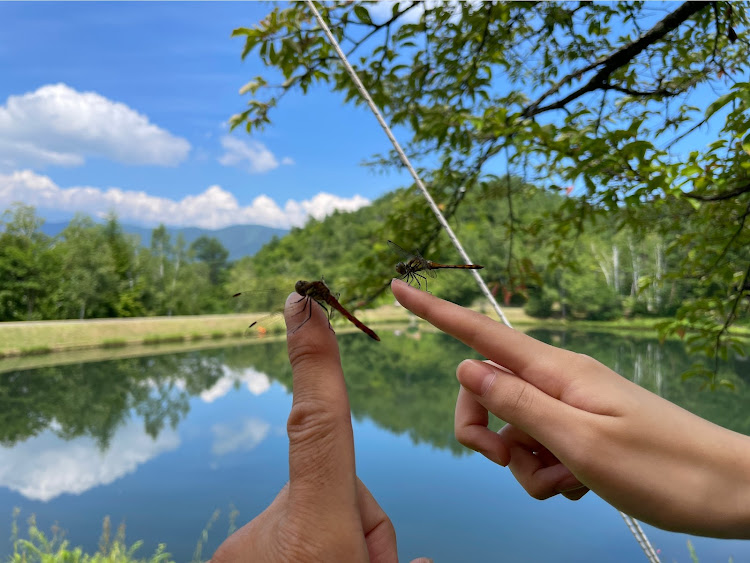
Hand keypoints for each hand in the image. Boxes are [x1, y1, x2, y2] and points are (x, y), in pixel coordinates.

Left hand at [212, 294, 406, 561]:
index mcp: (312, 538)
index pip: (318, 426)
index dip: (314, 361)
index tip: (302, 304)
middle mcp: (268, 533)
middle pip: (339, 488)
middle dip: (359, 522)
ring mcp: (242, 546)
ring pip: (317, 513)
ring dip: (334, 541)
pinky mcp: (231, 555)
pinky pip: (289, 533)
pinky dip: (307, 550)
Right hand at [391, 278, 749, 538]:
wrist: (727, 492)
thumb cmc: (663, 466)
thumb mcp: (580, 441)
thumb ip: (517, 403)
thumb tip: (464, 367)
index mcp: (555, 371)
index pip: (480, 334)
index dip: (435, 311)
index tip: (399, 287)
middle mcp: (556, 381)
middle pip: (483, 390)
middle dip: (481, 430)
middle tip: (509, 461)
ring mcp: (567, 406)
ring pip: (508, 428)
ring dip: (521, 464)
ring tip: (564, 480)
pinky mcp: (577, 432)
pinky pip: (535, 450)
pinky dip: (544, 474)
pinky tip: (577, 484)